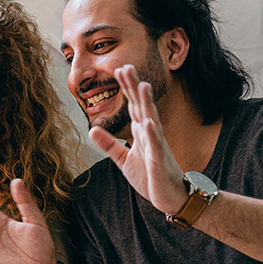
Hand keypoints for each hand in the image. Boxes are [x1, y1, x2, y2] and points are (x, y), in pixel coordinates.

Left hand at [88, 65, 186, 213]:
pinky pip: (156, 147)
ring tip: (143, 85)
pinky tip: (149, 123)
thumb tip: (92, 129)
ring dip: (147, 103)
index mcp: (142, 132)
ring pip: (151, 120)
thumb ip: (109, 144)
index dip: (126, 88)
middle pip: (141, 106)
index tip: (119, 69)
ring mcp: (157, 146)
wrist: (170, 197)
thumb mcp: (123, 160)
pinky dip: (152, 134)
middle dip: (134, 87)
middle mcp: (151, 134)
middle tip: (128, 66)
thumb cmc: (150, 176)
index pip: (133, 105)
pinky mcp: (160, 162)